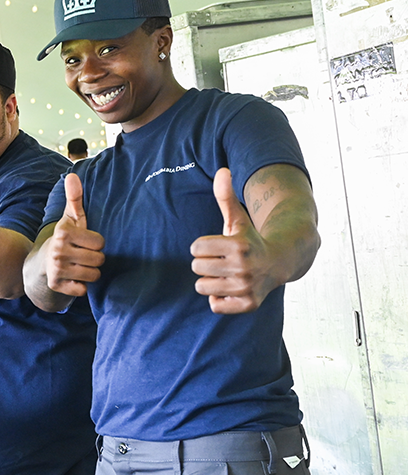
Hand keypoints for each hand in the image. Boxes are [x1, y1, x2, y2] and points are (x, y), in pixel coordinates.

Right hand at [43, 173, 104, 296]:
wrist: (42, 263)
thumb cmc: (65, 239)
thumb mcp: (70, 218)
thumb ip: (75, 198)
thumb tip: (72, 174)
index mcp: (64, 232)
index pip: (100, 242)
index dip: (96, 243)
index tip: (85, 243)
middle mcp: (58, 250)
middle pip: (99, 260)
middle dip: (95, 259)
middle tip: (82, 256)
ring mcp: (57, 269)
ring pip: (94, 275)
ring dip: (90, 273)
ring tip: (79, 266)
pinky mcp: (56, 285)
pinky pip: (83, 290)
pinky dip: (80, 287)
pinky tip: (73, 279)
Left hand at [191, 168, 272, 313]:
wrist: (280, 262)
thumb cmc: (250, 240)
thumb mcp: (238, 218)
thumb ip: (226, 196)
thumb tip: (222, 170)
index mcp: (238, 245)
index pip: (195, 248)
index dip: (203, 246)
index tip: (218, 246)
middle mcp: (244, 267)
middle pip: (196, 267)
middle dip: (206, 263)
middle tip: (224, 261)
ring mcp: (246, 288)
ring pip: (202, 287)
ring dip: (211, 281)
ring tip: (228, 274)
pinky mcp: (248, 304)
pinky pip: (214, 304)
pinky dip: (220, 298)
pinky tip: (233, 288)